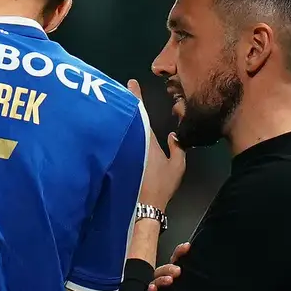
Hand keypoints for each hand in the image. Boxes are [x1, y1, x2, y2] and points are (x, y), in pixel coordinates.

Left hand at [127, 79, 186, 210]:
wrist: (143, 207)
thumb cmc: (161, 186)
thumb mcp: (177, 167)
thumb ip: (177, 148)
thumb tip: (174, 136)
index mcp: (146, 138)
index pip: (139, 111)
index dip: (135, 96)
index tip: (130, 83)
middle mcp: (131, 140)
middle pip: (126, 117)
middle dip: (124, 104)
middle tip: (121, 91)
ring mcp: (122, 150)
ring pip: (120, 128)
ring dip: (119, 118)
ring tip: (117, 107)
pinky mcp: (115, 160)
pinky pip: (116, 141)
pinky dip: (114, 133)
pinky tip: (113, 129)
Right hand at [147, 241, 190, 290]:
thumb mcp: (192, 283)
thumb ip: (194, 274)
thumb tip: (202, 263)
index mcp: (176, 273)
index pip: (177, 259)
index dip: (180, 252)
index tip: (187, 247)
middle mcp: (166, 279)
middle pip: (164, 270)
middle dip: (170, 268)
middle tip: (178, 271)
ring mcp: (158, 288)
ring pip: (156, 280)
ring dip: (162, 279)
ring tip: (169, 280)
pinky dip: (151, 290)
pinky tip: (153, 289)